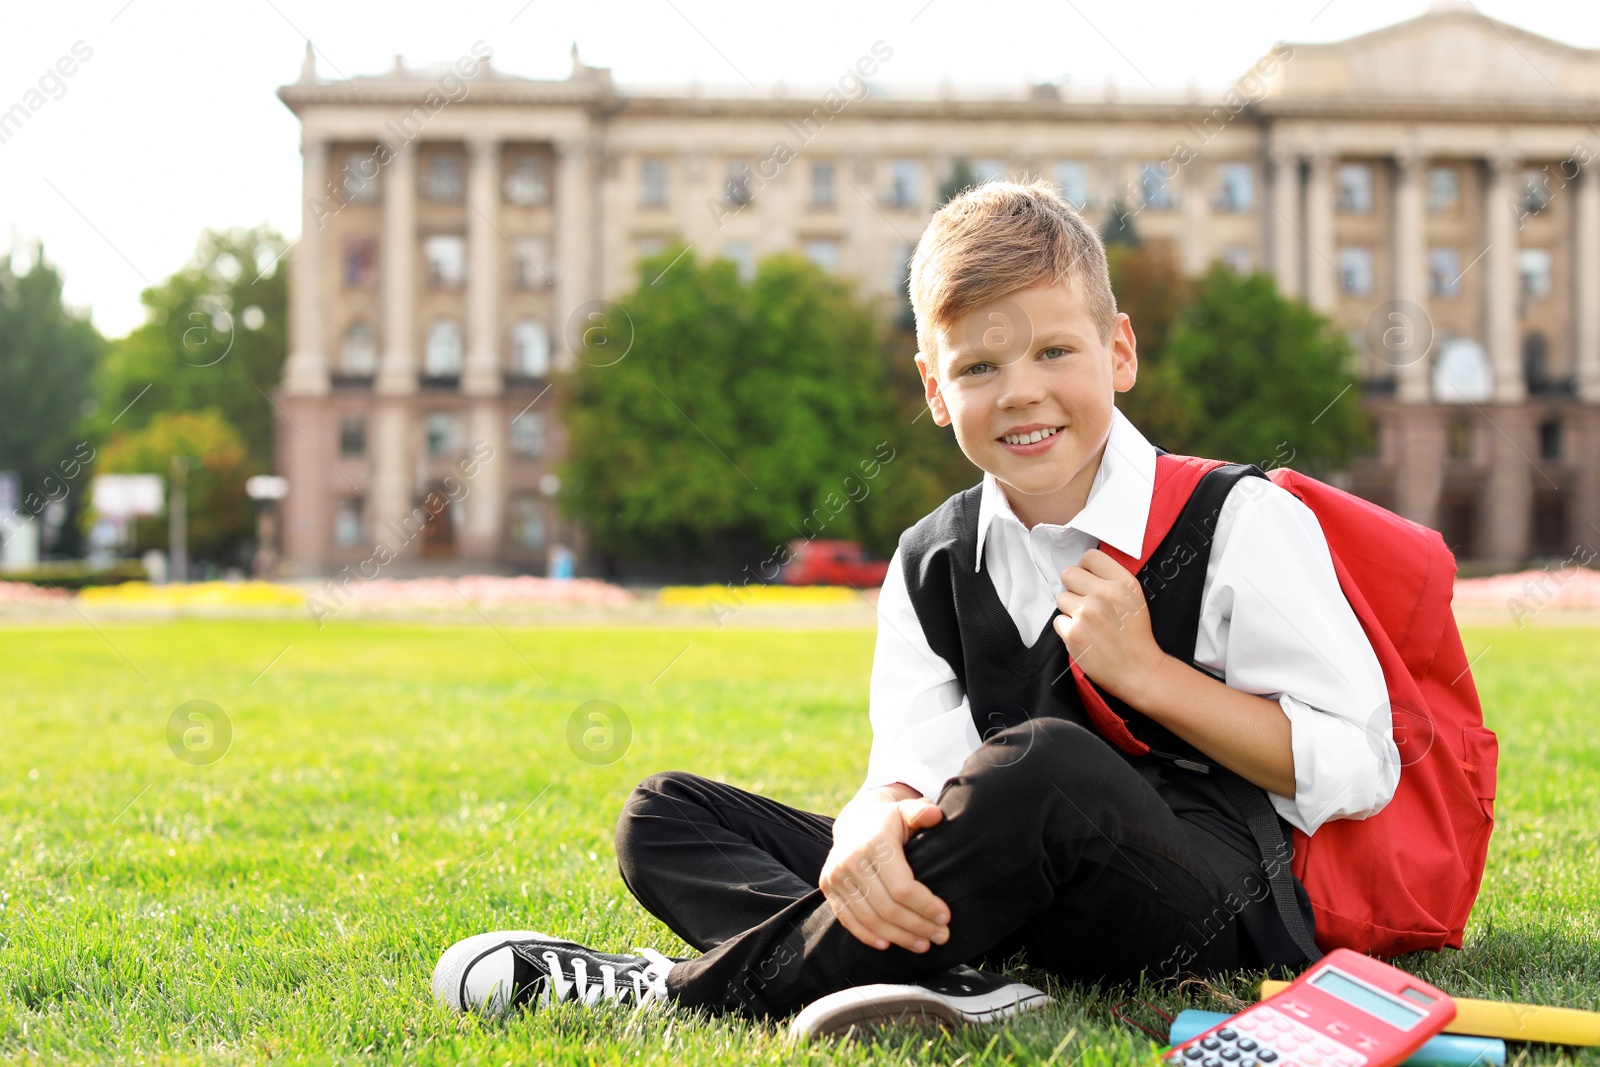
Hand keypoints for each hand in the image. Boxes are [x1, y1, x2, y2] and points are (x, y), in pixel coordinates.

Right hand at [820, 792, 950, 952]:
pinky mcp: (828, 887)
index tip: (945, 917)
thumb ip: (921, 812)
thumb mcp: (905, 811)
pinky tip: (888, 944)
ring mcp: (836, 875)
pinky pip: (848, 919)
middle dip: (917, 926)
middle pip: (888, 907)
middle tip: (941, 936)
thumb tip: (935, 815)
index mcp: (875, 842)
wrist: (854, 821)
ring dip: (898, 937)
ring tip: (922, 944)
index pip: (902, 887)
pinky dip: (868, 936)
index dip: (925, 906)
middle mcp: (851, 859)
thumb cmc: (889, 821)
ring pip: (870, 918)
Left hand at [1054, 547, 1169, 703]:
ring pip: (1061, 598)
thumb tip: (1085, 569)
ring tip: (1088, 623)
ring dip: (1070, 610)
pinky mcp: (1073, 632)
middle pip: (1068, 573)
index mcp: (1123, 583)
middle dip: (1074, 587)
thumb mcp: (1135, 599)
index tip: (1088, 580)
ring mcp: (1087, 613)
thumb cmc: (1136, 636)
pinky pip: (1058, 621)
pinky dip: (1067, 629)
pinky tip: (1084, 637)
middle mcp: (1105, 594)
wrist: (1138, 670)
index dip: (1086, 569)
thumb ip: (1112, 580)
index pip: (1090, 557)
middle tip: (1085, 603)